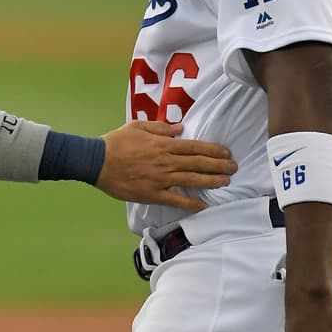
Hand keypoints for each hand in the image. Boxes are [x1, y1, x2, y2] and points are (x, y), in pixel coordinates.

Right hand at [97, 121, 235, 210]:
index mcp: (163, 145)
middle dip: (219, 165)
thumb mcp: (138, 126)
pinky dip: (190, 203)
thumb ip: (161, 127)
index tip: (226, 152)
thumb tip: (180, 128)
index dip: (214, 150)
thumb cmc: (115, 142)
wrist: (97, 161)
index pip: (195, 147)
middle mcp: (166, 162)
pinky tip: (203, 205)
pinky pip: (176, 199)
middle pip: (199, 163)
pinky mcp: (152, 193)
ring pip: (192, 180)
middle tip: (234, 168)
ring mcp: (160, 179)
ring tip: (226, 182)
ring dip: (211, 181)